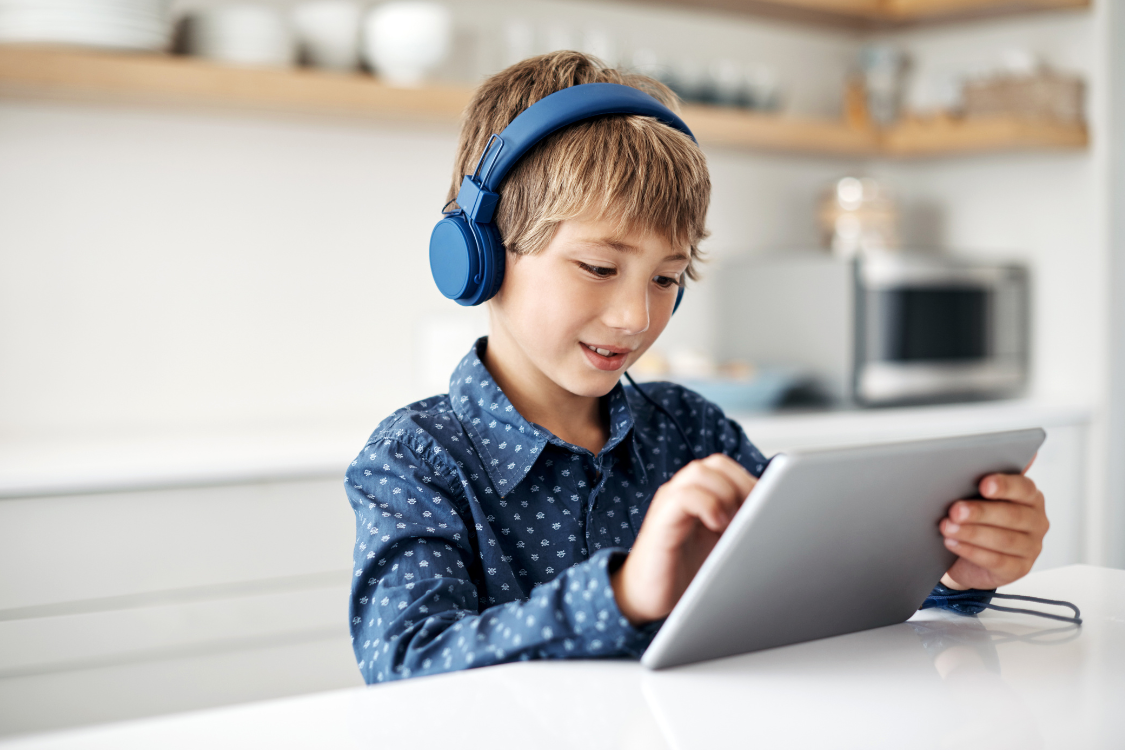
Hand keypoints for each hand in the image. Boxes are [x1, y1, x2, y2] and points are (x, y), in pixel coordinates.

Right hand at [611, 454, 756, 624]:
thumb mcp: (723, 544)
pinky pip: (683, 496)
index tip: (766, 510)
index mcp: (699, 494)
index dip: (750, 483)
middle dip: (742, 486)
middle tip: (750, 516)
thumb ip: (742, 524)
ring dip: (725, 495)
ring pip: (699, 472)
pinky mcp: (660, 522)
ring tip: (731, 524)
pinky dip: (707, 506)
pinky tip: (716, 526)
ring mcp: (669, 504)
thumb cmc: (685, 572)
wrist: (648, 597)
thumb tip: (779, 515)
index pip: (728, 468)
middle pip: (716, 464)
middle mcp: (682, 492)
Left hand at [939, 465, 1048, 590]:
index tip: (984, 484)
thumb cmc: (974, 518)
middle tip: (955, 510)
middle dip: (981, 512)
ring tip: (947, 527)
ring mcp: (1031, 547)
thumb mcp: (977, 497)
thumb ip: (982, 479)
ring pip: (1004, 540)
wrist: (965, 555)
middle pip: (1012, 515)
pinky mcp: (1019, 569)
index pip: (1023, 488)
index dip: (1004, 486)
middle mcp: (1036, 521)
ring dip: (972, 533)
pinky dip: (971, 551)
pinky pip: (996, 560)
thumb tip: (976, 454)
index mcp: (1030, 496)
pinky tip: (952, 543)